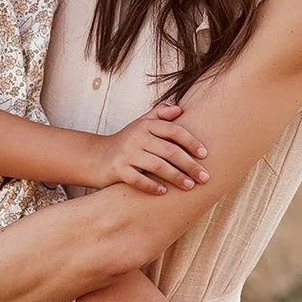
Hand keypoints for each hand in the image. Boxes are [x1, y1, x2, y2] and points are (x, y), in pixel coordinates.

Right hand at [91, 103, 208, 193]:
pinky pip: (137, 179)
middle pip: (169, 150)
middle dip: (190, 165)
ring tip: (189, 186)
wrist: (96, 157)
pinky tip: (164, 192)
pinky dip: (152, 186)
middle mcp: (137, 136)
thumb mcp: (141, 124)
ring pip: (157, 165)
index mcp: (146, 124)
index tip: (205, 155)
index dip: (191, 142)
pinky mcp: (117, 169)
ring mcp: (126, 153)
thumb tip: (180, 108)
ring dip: (176, 177)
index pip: (174, 131)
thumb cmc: (127, 141)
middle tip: (205, 177)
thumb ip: (160, 114)